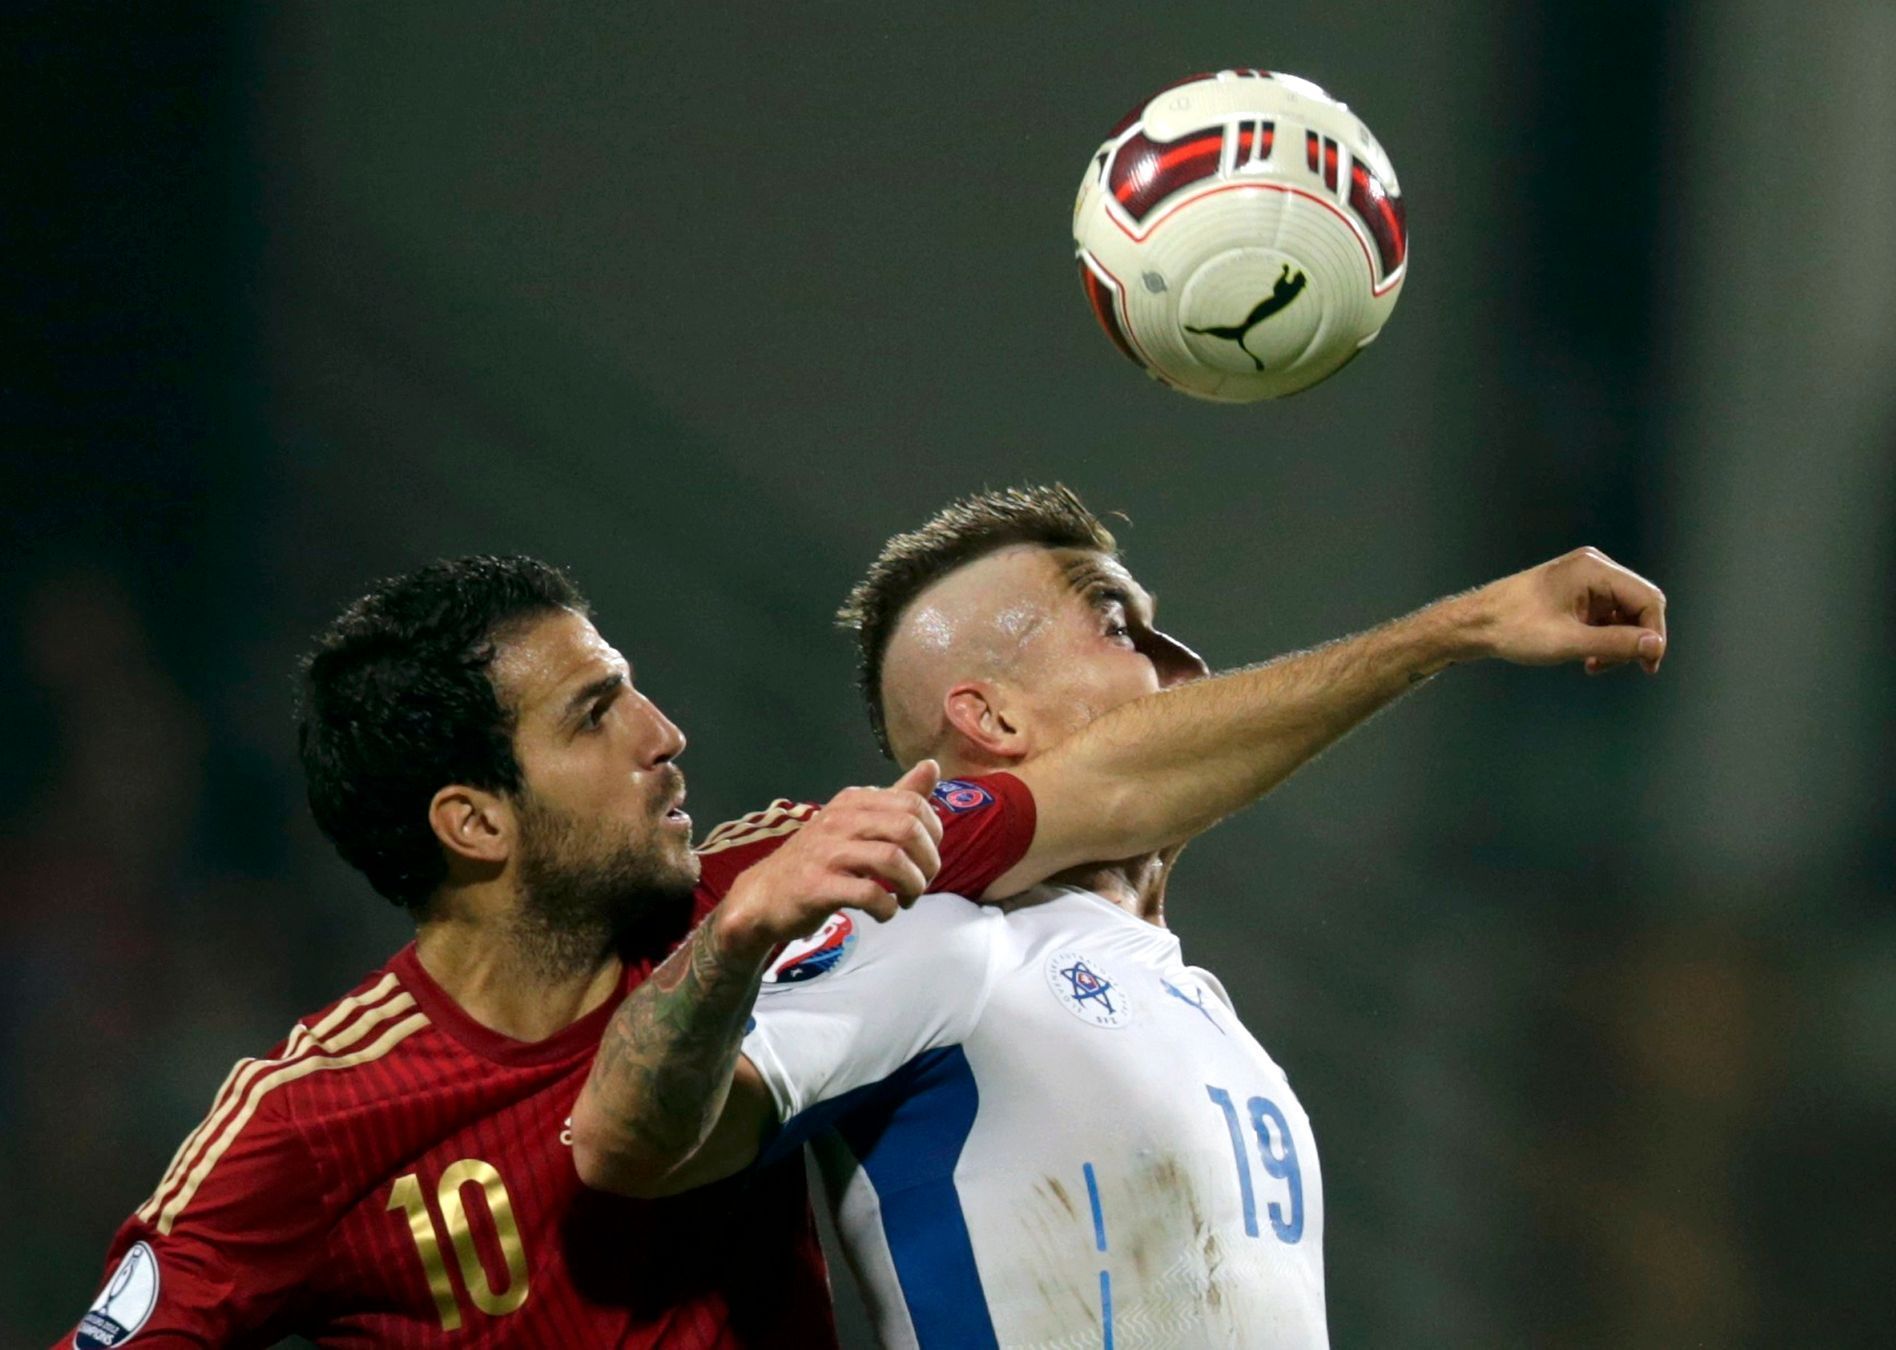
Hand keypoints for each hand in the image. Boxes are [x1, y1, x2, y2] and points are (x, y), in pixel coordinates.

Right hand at [715, 760, 943, 958]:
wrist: (763, 894)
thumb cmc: (818, 859)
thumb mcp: (856, 821)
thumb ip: (897, 797)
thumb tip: (932, 765)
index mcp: (853, 801)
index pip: (914, 804)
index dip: (934, 834)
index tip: (927, 858)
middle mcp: (840, 819)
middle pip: (908, 829)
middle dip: (928, 863)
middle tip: (921, 884)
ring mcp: (827, 851)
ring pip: (892, 859)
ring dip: (912, 887)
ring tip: (905, 900)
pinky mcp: (817, 885)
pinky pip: (868, 894)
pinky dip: (886, 908)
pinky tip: (883, 913)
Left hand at [1468, 547, 1667, 674]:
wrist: (1476, 624)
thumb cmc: (1514, 629)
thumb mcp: (1569, 642)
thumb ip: (1615, 644)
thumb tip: (1654, 646)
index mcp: (1594, 569)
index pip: (1647, 599)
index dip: (1653, 633)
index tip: (1647, 666)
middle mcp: (1593, 567)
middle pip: (1637, 605)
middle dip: (1632, 639)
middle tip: (1617, 667)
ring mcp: (1584, 579)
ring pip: (1622, 614)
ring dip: (1616, 643)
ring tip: (1593, 665)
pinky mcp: (1575, 593)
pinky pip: (1604, 616)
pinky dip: (1601, 638)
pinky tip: (1587, 658)